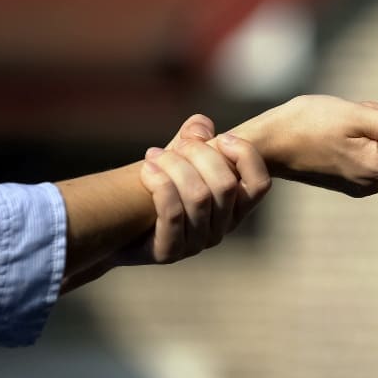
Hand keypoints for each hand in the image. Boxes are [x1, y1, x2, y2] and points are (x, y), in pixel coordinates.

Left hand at [61, 115, 270, 291]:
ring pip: (199, 197)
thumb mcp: (180, 158)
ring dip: (175, 166)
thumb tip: (201, 125)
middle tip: (179, 143)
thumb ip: (195, 139)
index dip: (246, 156)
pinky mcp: (170, 252)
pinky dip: (160, 184)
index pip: (259, 184)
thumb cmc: (156, 186)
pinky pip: (173, 214)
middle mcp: (222, 228)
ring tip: (154, 154)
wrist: (118, 222)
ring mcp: (197, 243)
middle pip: (226, 185)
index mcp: (235, 205)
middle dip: (200, 154)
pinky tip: (147, 169)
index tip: (222, 137)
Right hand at [229, 95, 377, 196]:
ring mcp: (362, 183)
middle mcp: (375, 182)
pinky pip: (371, 153)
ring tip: (341, 123)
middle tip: (355, 114)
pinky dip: (361, 137)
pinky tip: (336, 134)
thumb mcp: (354, 115)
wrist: (268, 143)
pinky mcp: (351, 180)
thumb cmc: (307, 124)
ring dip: (372, 127)